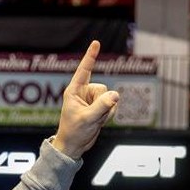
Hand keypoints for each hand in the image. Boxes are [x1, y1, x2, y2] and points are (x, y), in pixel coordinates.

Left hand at [52, 41, 119, 159]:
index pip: (84, 70)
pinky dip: (109, 115)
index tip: (96, 43)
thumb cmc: (74, 132)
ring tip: (94, 121)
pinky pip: (112, 105)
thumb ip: (102, 106)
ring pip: (110, 98)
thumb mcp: (88, 119)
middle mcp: (84, 92)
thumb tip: (116, 94)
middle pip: (103, 89)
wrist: (74, 146)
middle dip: (102, 104)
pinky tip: (99, 122)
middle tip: (92, 117)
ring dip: (106, 111)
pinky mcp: (99, 107)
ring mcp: (92, 99)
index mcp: (74, 91)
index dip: (91, 56)